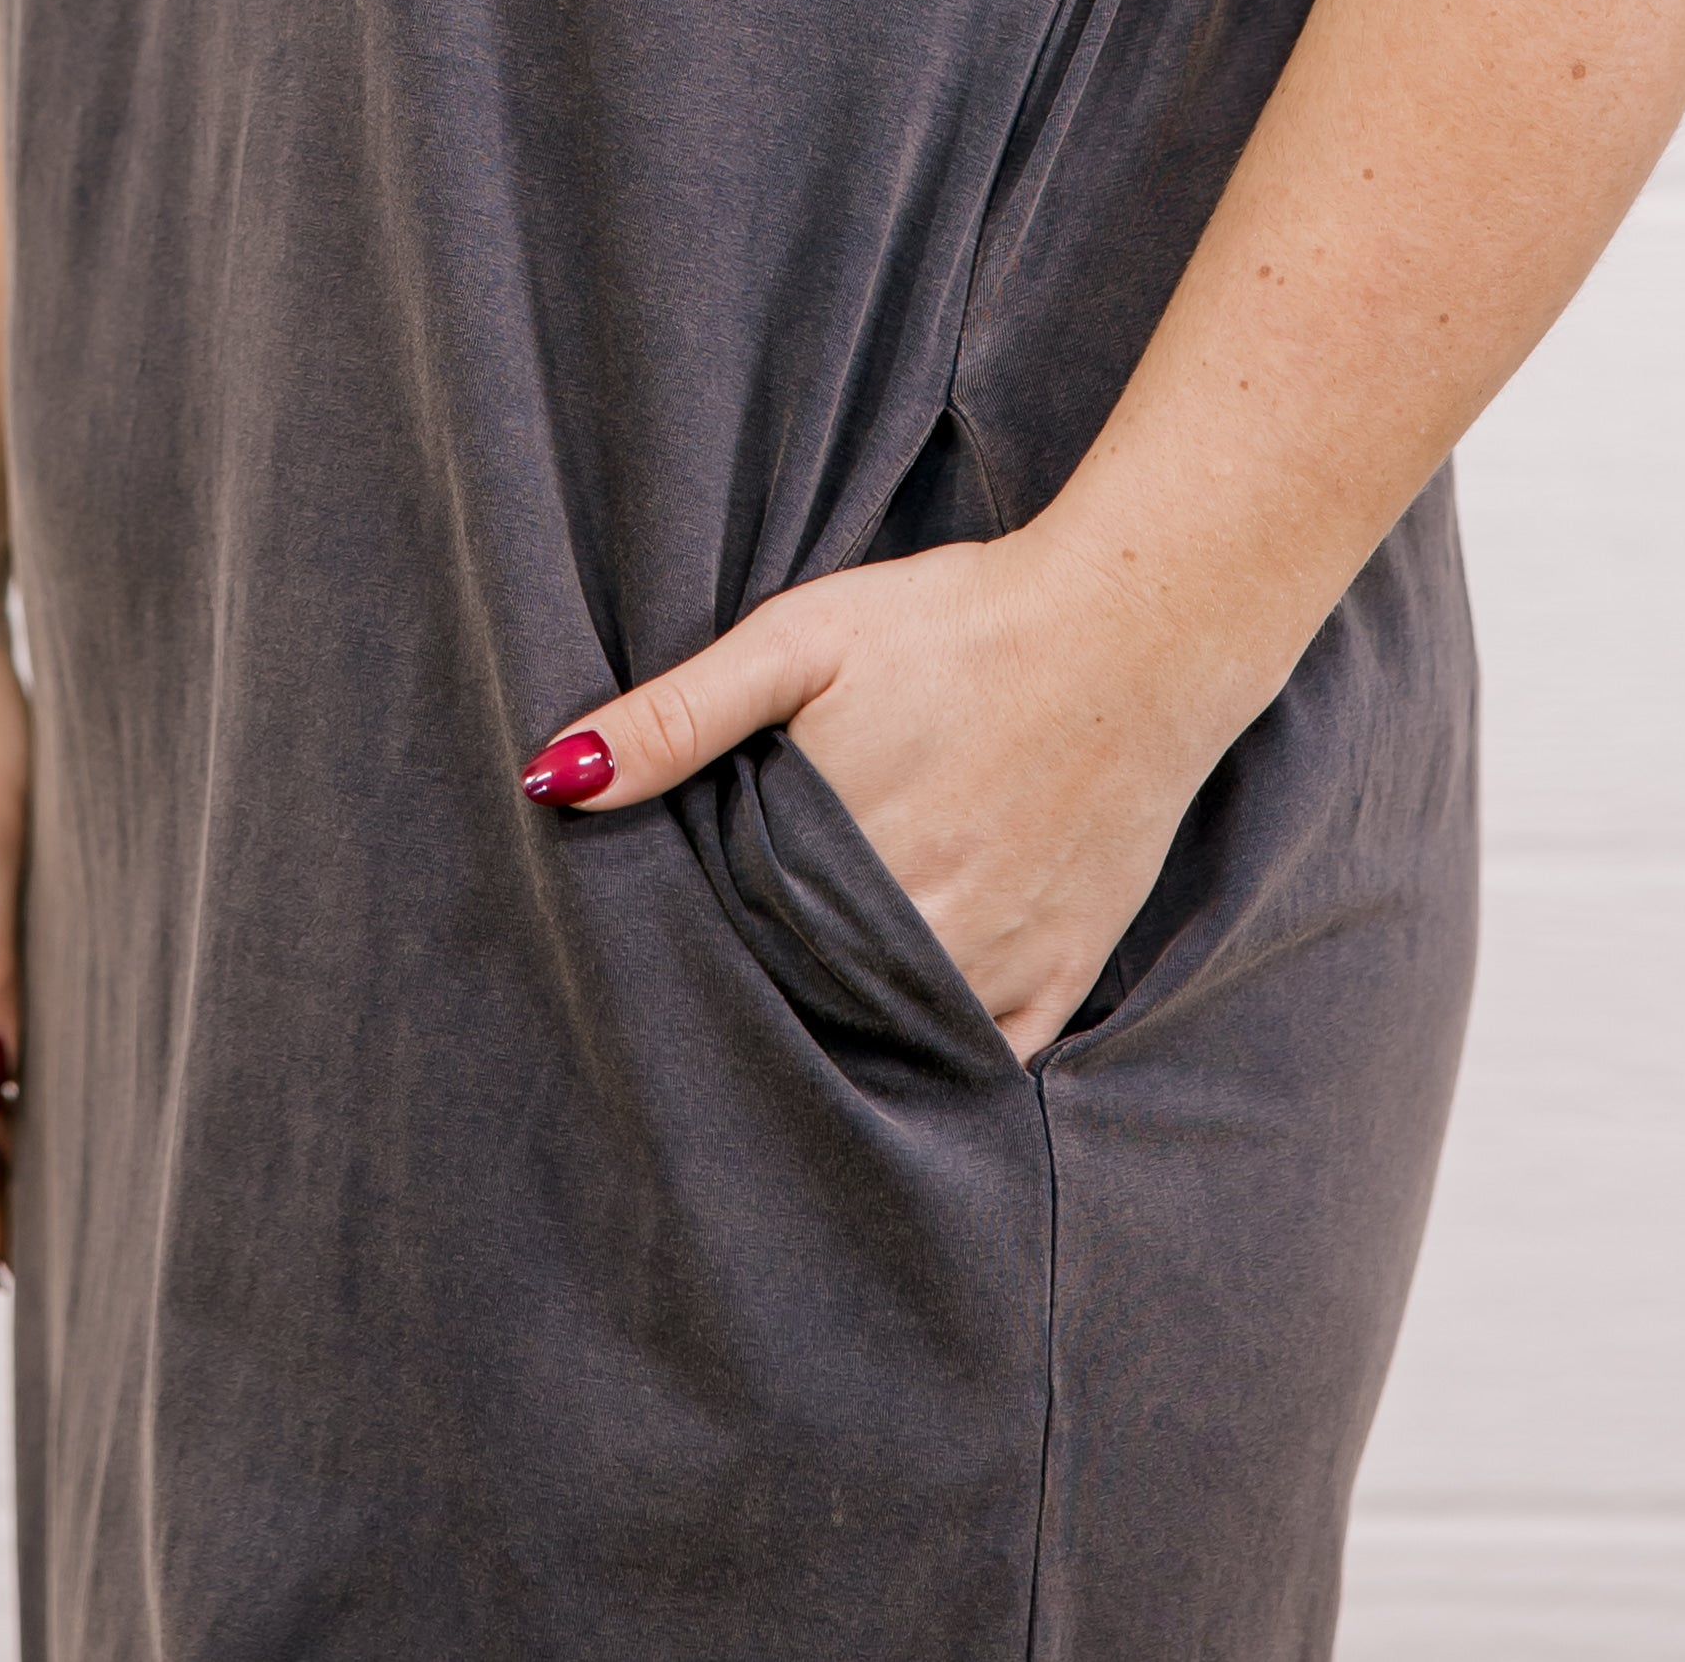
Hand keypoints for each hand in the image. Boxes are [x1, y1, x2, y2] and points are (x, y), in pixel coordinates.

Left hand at [520, 521, 1226, 1063]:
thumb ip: (679, 716)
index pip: (724, 955)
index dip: (688, 956)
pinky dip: (938, 1061)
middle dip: (755, 1002)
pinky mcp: (1062, 976)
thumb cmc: (955, 619)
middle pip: (797, 1008)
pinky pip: (982, 1064)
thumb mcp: (802, 639)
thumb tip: (551, 781)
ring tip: (799, 1006)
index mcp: (830, 859)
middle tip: (722, 983)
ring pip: (882, 1043)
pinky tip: (897, 1031)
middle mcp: (911, 931)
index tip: (657, 951)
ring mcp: (993, 964)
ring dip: (837, 1036)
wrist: (1134, 626)